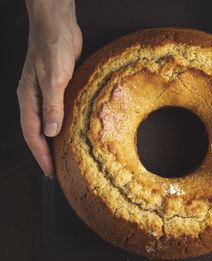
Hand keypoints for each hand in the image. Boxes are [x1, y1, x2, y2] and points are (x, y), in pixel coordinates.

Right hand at [17, 1, 81, 177]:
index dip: (40, 155)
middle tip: (55, 172)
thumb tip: (50, 131)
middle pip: (38, 132)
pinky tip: (71, 132)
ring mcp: (46, 93)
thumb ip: (52, 104)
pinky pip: (59, 112)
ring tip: (63, 158)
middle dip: (45, 153)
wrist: (58, 26)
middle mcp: (35, 98)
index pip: (32, 134)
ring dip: (53, 142)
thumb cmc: (52, 47)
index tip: (49, 172)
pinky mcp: (59, 88)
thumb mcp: (53, 77)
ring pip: (48, 123)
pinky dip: (63, 125)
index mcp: (28, 98)